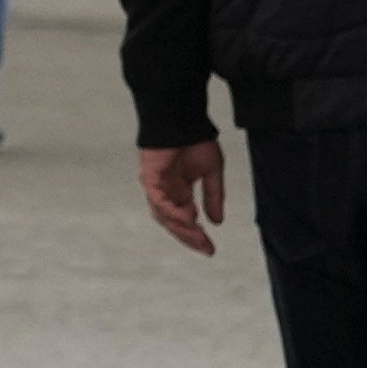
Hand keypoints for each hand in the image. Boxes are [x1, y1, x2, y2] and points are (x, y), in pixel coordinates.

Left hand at [140, 137, 223, 254]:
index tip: (211, 248)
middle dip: (190, 237)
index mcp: (179, 192)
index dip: (196, 235)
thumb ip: (213, 196)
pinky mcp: (149, 178)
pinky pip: (158, 201)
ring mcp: (156, 187)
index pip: (185, 220)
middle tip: (206, 249)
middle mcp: (165, 192)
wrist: (183, 119)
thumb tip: (217, 222)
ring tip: (198, 237)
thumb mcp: (211, 172)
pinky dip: (171, 211)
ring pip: (164, 216)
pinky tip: (187, 219)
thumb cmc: (196, 141)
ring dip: (181, 228)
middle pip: (173, 223)